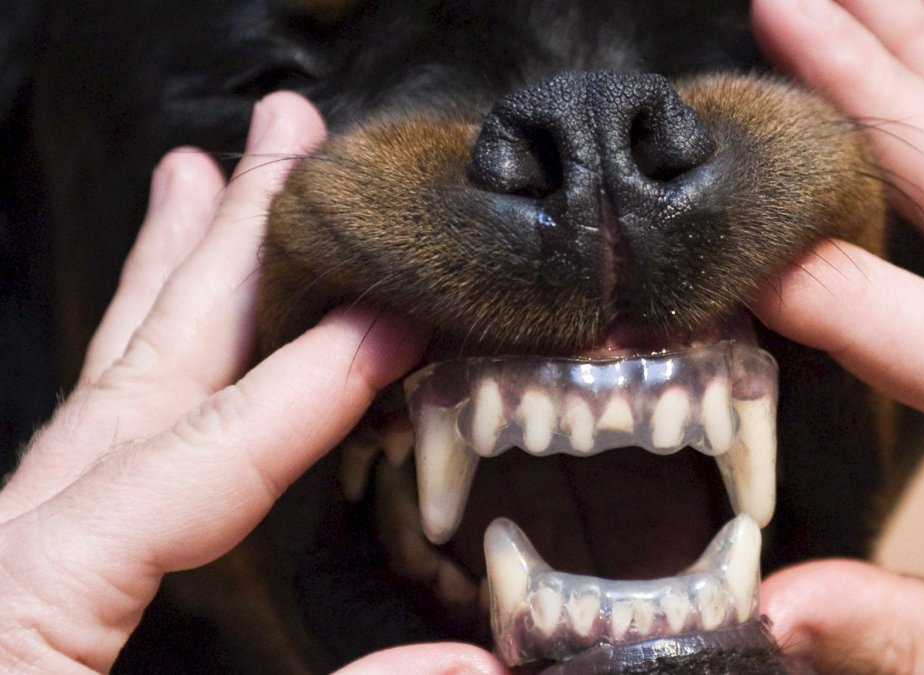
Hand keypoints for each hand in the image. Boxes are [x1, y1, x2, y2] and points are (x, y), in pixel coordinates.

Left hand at [0, 92, 501, 673]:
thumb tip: (478, 663)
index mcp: (26, 603)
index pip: (186, 465)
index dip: (306, 389)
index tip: (398, 320)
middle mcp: (13, 555)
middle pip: (133, 371)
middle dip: (222, 246)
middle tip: (283, 141)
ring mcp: (20, 562)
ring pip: (106, 388)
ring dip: (171, 277)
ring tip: (213, 179)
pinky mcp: (36, 586)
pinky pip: (101, 449)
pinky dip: (146, 371)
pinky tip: (179, 345)